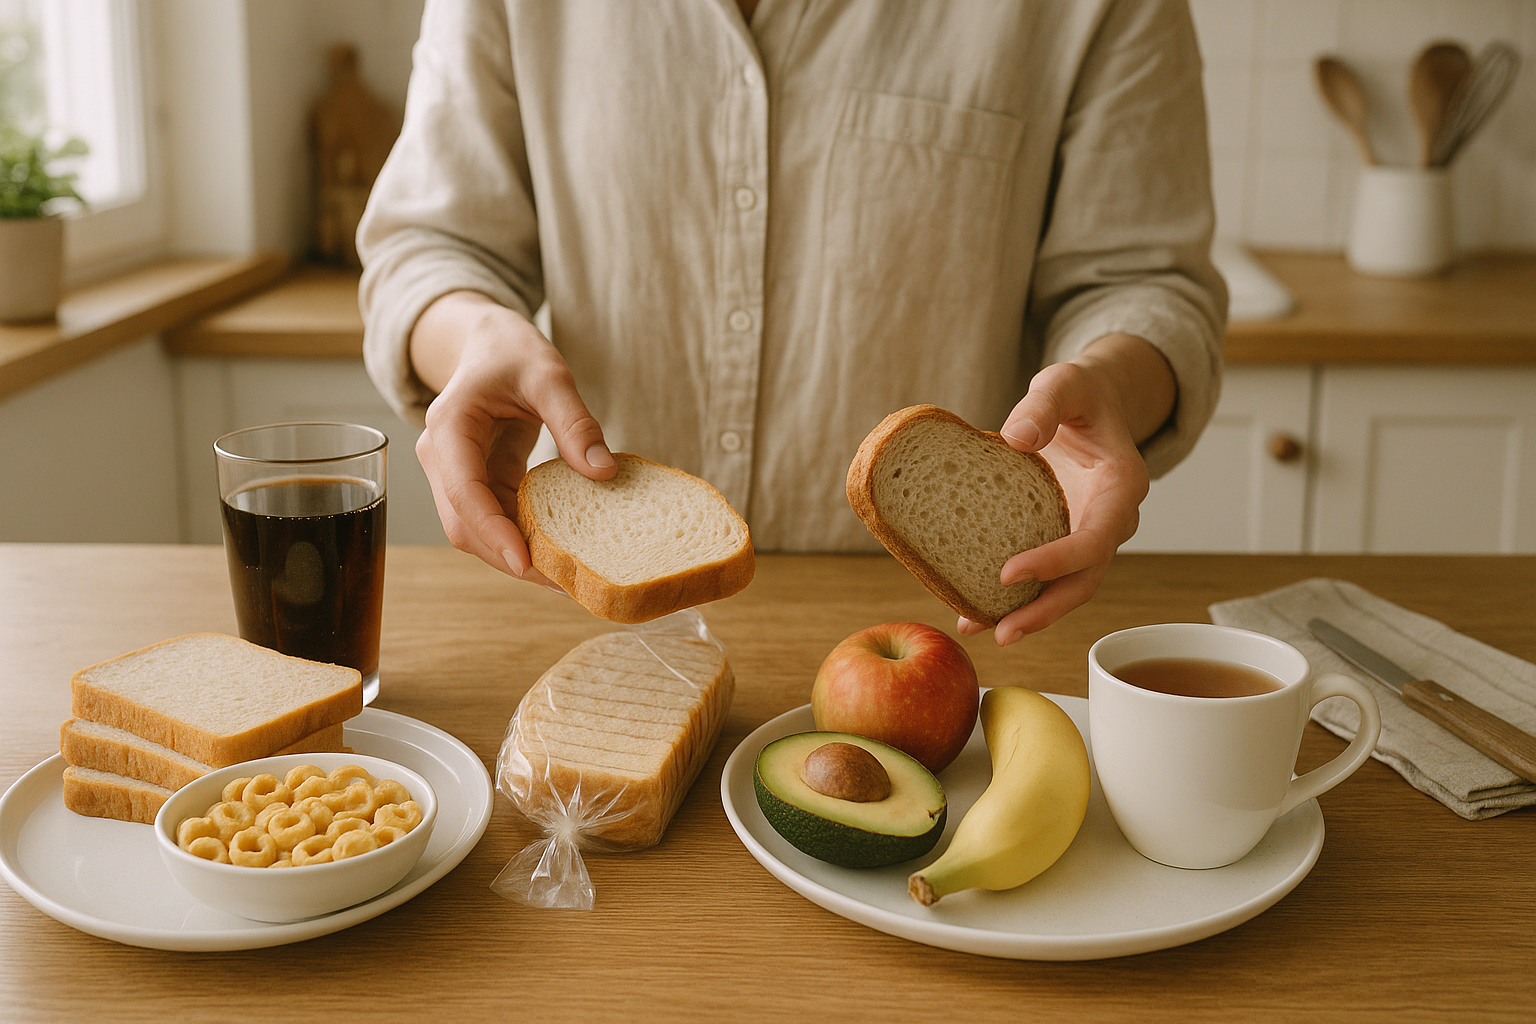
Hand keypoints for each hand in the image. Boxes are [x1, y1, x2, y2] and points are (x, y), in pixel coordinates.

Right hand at [411, 292, 614, 582]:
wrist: (486, 342)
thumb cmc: (511, 351)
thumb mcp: (549, 374)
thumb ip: (575, 422)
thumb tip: (603, 473)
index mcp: (449, 427)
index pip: (463, 490)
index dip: (493, 530)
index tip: (525, 561)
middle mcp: (442, 457)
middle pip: (464, 525)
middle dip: (509, 556)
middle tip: (563, 583)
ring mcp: (456, 473)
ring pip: (478, 531)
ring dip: (519, 554)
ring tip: (570, 577)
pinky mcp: (477, 482)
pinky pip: (497, 519)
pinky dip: (525, 538)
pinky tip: (562, 553)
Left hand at [957, 334, 1173, 644]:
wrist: (1090, 404)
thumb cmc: (1080, 393)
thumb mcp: (1065, 382)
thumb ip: (1044, 404)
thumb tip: (1018, 437)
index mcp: (1121, 486)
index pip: (1095, 539)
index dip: (1056, 562)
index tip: (1009, 573)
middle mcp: (1111, 520)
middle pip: (1085, 580)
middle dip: (1045, 611)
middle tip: (1003, 632)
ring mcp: (1088, 534)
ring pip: (1066, 588)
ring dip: (1027, 614)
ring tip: (978, 628)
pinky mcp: (1063, 539)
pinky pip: (1043, 576)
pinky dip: (1012, 596)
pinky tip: (972, 609)